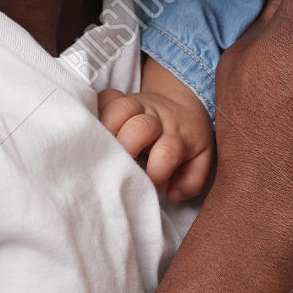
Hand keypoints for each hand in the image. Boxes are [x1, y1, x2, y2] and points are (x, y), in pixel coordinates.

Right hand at [97, 82, 214, 202]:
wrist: (182, 101)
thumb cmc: (188, 138)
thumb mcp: (201, 159)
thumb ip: (192, 181)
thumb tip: (172, 195)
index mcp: (176, 135)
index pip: (166, 153)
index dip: (155, 174)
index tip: (150, 186)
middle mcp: (156, 118)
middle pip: (140, 127)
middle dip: (127, 149)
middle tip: (120, 167)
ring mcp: (137, 105)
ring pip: (119, 109)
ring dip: (107, 129)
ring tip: (100, 149)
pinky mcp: (120, 98)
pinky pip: (104, 98)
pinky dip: (96, 110)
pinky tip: (92, 128)